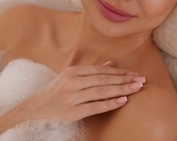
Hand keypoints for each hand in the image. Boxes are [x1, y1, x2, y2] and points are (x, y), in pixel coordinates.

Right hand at [24, 62, 144, 121]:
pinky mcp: (71, 112)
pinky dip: (110, 103)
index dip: (118, 72)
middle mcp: (71, 82)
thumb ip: (91, 71)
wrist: (35, 108)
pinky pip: (95, 107)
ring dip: (122, 89)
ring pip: (101, 91)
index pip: (100, 70)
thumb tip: (111, 64)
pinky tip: (123, 100)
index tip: (133, 73)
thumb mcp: (70, 77)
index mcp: (72, 71)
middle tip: (141, 80)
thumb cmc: (56, 91)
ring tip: (136, 88)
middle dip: (124, 80)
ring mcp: (71, 97)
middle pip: (103, 80)